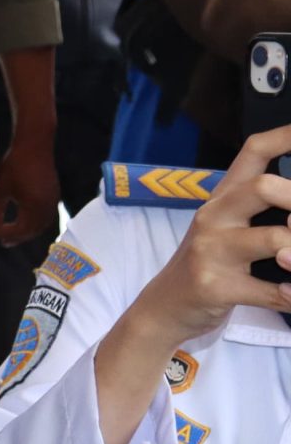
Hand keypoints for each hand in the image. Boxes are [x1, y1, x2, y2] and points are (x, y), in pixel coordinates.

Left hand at [0, 139, 58, 245]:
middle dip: (16, 238)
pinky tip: (24, 222)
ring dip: (27, 232)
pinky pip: (46, 217)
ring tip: (11, 236)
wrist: (35, 146)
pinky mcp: (55, 196)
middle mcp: (47, 207)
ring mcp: (53, 202)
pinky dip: (35, 224)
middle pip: (33, 231)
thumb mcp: (1, 189)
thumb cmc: (14, 165)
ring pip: (41, 225)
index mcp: (34, 206)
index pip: (20, 230)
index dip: (4, 234)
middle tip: (1, 242)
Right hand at [128, 124, 290, 343]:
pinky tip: (290, 295)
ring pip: (275, 240)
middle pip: (264, 186)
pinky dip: (290, 296)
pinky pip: (271, 291)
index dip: (287, 137)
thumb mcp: (227, 229)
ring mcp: (213, 251)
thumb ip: (261, 210)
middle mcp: (215, 216)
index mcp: (223, 198)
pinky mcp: (216, 286)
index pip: (254, 151)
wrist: (164, 305)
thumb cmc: (209, 263)